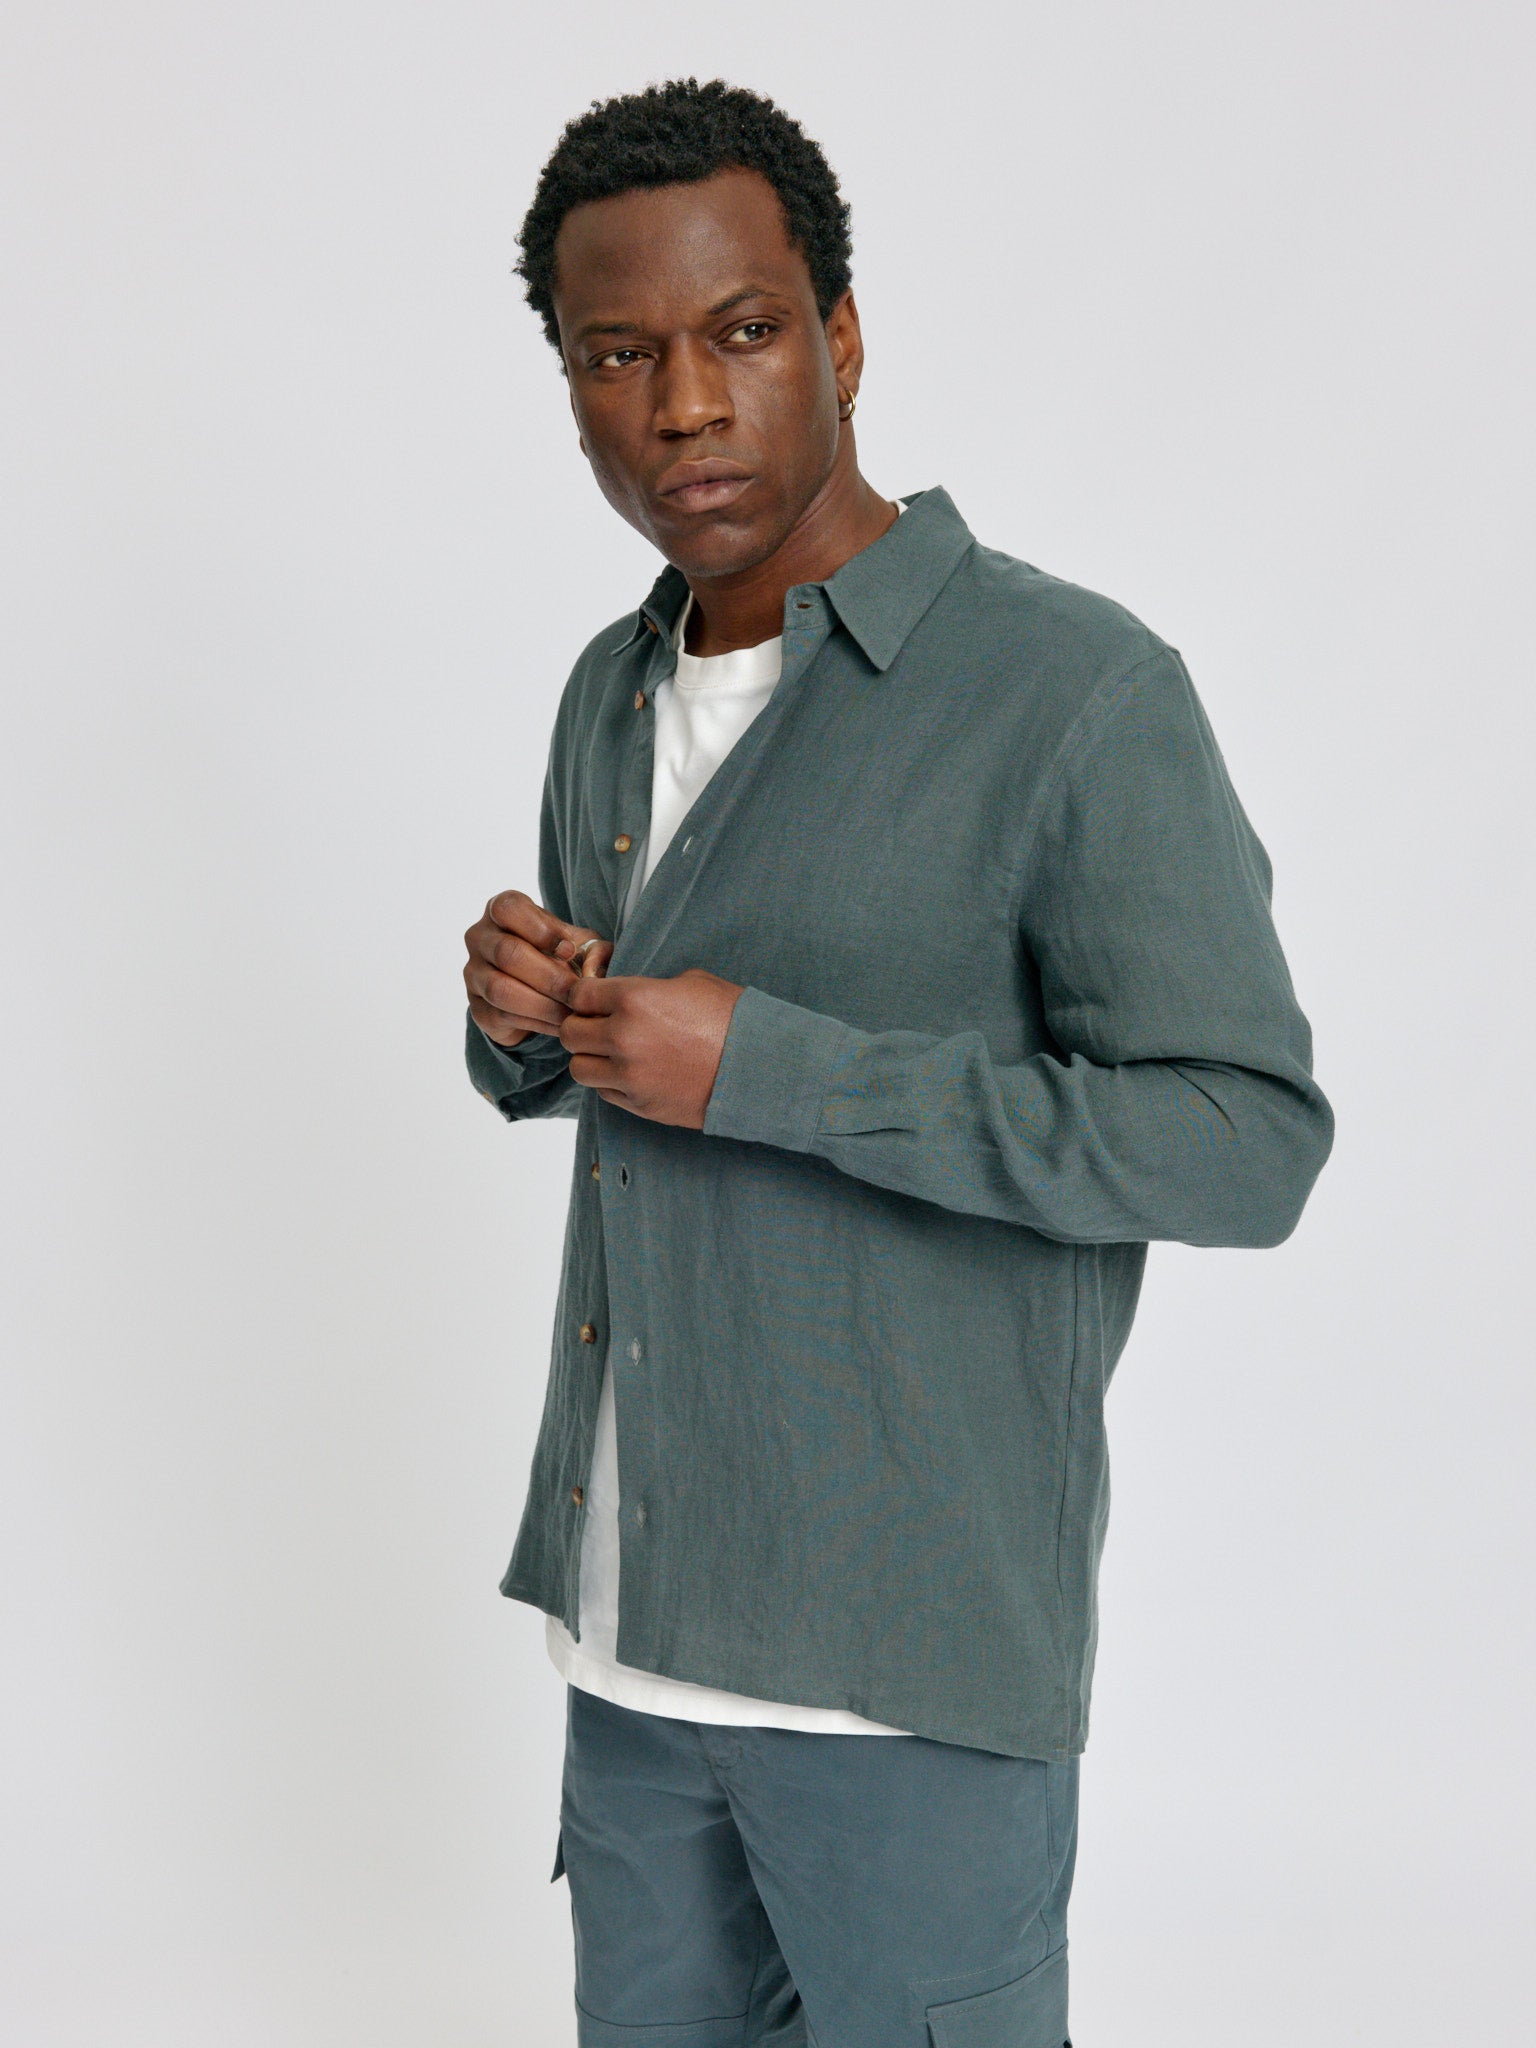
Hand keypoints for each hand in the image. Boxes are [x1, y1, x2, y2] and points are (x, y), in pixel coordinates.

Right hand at [464, 890, 612, 1047]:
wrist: (536, 988)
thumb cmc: (559, 955)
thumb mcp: (581, 943)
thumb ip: (595, 950)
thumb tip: (592, 972)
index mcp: (501, 910)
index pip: (509, 908)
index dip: (541, 930)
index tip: (570, 951)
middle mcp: (480, 937)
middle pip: (507, 952)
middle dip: (549, 976)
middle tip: (577, 993)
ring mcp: (473, 973)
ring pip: (500, 988)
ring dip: (542, 1004)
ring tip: (571, 1013)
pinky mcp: (477, 1007)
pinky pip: (502, 1015)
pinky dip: (536, 1023)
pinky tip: (560, 1025)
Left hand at [559, 969, 743, 1127]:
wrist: (761, 1066)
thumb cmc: (732, 1018)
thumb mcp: (691, 983)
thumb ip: (647, 987)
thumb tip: (625, 993)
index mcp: (634, 999)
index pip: (578, 995)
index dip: (583, 996)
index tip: (592, 1000)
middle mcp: (623, 1037)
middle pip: (569, 1033)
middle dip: (580, 1026)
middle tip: (597, 1026)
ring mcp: (630, 1075)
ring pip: (578, 1068)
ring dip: (590, 1057)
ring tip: (611, 1052)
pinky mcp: (640, 1104)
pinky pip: (603, 1091)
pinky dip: (610, 1081)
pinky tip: (631, 1072)